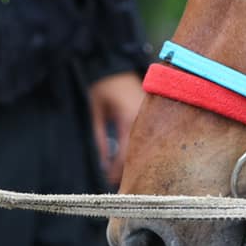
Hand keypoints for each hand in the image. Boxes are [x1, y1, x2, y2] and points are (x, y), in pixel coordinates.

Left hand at [89, 71, 145, 186]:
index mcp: (130, 119)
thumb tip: (103, 163)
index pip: (126, 155)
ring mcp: (150, 116)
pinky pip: (147, 137)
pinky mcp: (151, 114)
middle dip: (127, 169)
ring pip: (145, 147)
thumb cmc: (101, 84)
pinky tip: (129, 156)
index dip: (117, 171)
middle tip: (115, 183)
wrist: (112, 63)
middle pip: (139, 153)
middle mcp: (145, 119)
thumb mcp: (94, 111)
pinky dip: (137, 148)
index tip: (108, 181)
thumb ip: (99, 138)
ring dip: (133, 159)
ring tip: (121, 173)